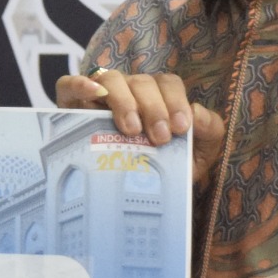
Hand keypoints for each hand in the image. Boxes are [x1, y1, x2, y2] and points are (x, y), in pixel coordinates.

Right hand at [54, 67, 225, 190]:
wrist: (132, 198)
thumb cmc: (164, 171)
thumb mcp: (196, 156)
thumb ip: (208, 132)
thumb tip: (197, 113)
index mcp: (158, 97)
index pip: (168, 83)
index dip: (175, 101)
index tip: (180, 128)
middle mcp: (129, 92)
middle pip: (141, 81)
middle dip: (153, 107)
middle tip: (159, 138)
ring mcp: (99, 97)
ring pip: (110, 79)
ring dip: (123, 100)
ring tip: (131, 129)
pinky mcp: (71, 107)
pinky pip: (69, 85)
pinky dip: (80, 84)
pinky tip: (92, 93)